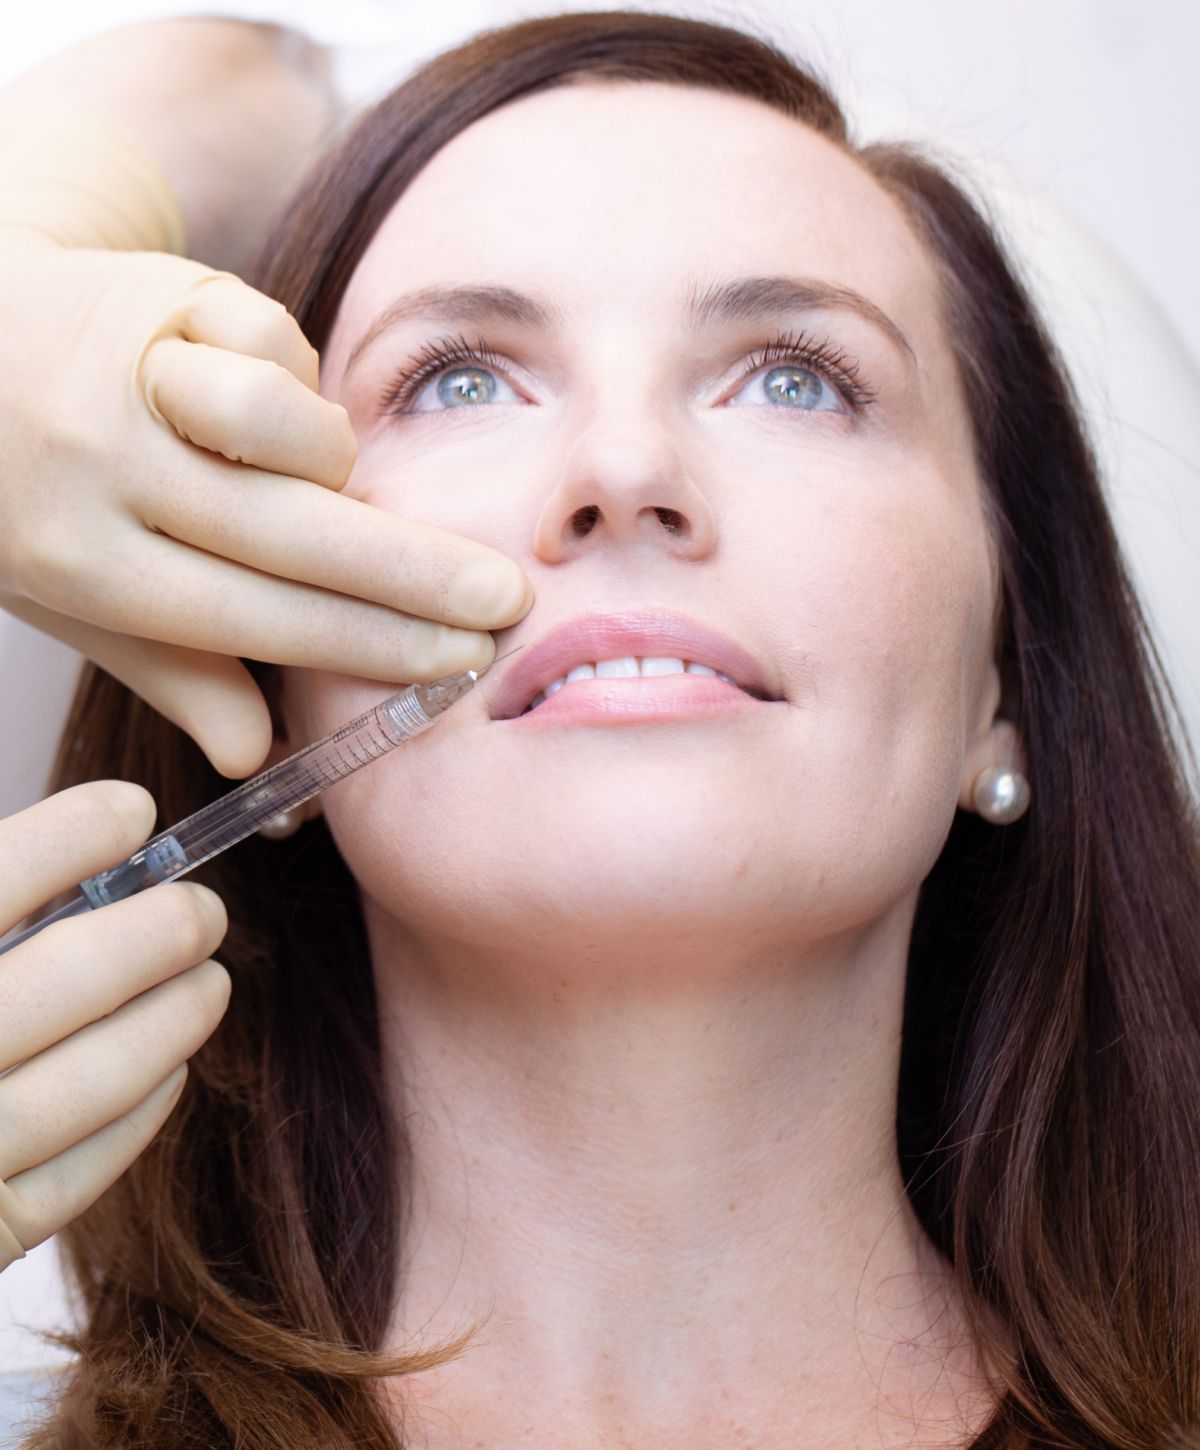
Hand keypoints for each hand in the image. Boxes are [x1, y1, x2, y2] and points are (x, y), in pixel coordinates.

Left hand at [0, 240, 530, 776]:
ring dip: (326, 453)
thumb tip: (251, 759)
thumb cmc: (25, 487)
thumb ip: (169, 668)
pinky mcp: (155, 297)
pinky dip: (288, 372)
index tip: (459, 659)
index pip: (254, 617)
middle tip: (504, 597)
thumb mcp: (70, 595)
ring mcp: (124, 376)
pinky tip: (257, 385)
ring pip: (283, 426)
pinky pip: (272, 341)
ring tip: (319, 465)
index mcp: (80, 563)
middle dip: (414, 574)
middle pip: (288, 533)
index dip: (369, 642)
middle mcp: (97, 473)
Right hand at [0, 781, 229, 1269]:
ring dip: (171, 1021)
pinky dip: (136, 1115)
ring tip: (209, 982)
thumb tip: (62, 859)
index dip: (71, 837)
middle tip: (203, 911)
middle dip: (156, 933)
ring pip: (91, 1080)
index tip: (132, 811)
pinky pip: (76, 1174)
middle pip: (66, 978)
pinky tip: (166, 1071)